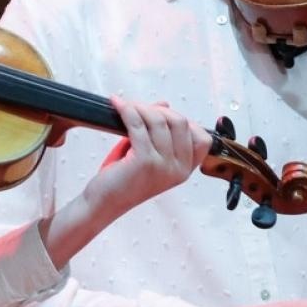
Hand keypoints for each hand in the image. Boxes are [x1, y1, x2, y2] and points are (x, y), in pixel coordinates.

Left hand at [38, 97, 210, 268]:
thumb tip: (164, 104)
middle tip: (139, 108)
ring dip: (141, 107)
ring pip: (159, 120)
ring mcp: (164, 166)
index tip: (163, 116)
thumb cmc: (126, 178)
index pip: (201, 138)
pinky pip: (137, 124)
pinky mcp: (144, 161)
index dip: (183, 121)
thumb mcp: (150, 153)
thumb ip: (159, 130)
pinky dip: (127, 110)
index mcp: (185, 170)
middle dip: (159, 110)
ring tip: (126, 106)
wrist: (105, 202)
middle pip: (181, 122)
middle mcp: (179, 169)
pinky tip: (117, 104)